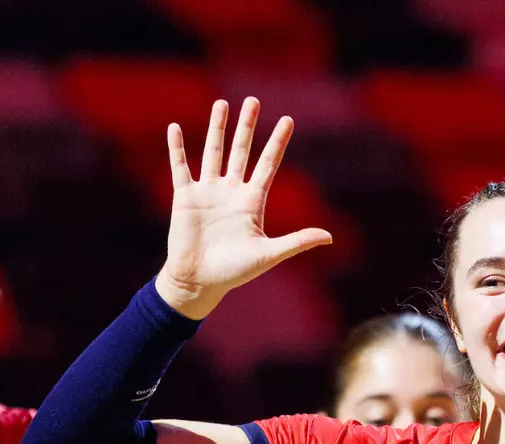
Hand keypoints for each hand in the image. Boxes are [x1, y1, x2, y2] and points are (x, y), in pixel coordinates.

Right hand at [155, 97, 332, 320]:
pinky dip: (177, 148)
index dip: (277, 143)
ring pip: (214, 152)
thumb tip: (329, 237)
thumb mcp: (269, 254)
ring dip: (217, 128)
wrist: (199, 281)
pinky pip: (180, 167)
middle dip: (248, 126)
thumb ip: (297, 242)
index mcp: (253, 202)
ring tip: (221, 104)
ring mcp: (208, 192)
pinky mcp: (185, 197)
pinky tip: (174, 127)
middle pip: (242, 151)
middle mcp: (231, 191)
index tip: (288, 120)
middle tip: (253, 100)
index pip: (268, 164)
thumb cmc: (235, 271)